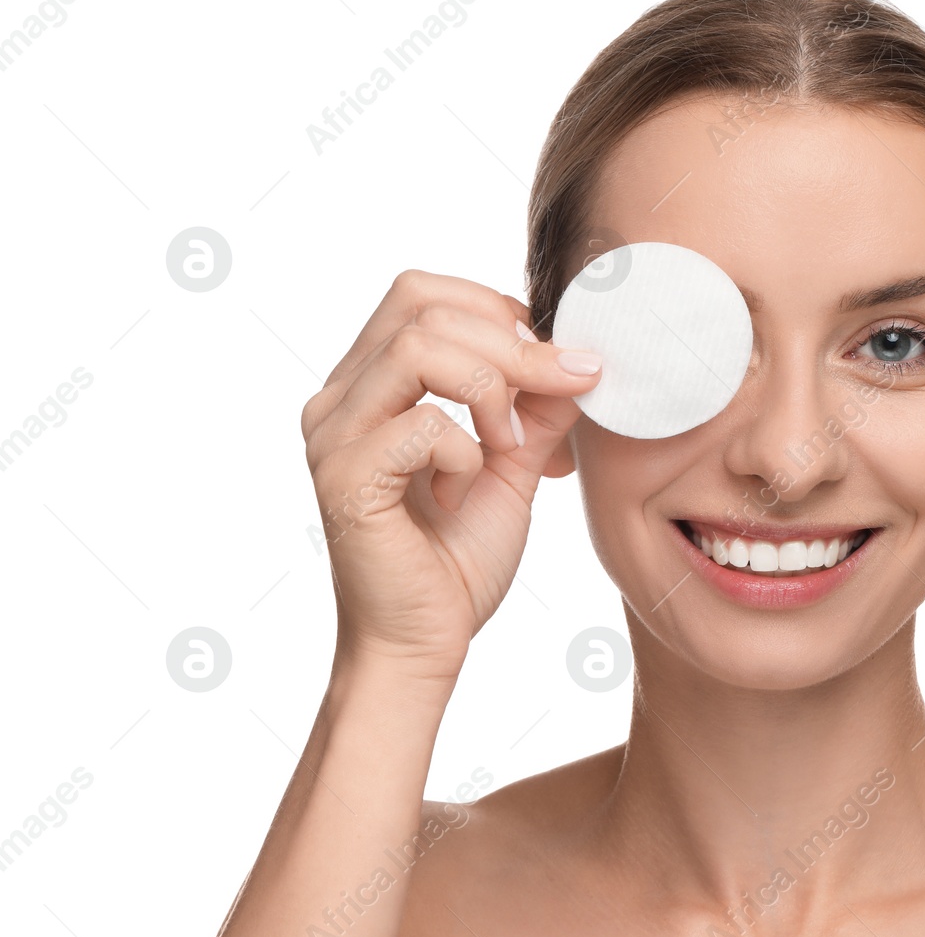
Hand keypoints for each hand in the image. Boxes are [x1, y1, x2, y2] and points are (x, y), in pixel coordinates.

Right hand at [299, 269, 599, 684]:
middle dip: (511, 344)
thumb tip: (579, 355)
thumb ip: (536, 405)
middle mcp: (338, 398)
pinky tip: (465, 493)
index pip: (422, 293)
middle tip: (559, 392)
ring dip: (489, 389)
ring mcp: (333, 435)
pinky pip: (421, 425)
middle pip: (421, 305)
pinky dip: (466, 452)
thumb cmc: (457, 559)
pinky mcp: (343, 479)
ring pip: (417, 347)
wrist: (423, 644)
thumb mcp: (512, 462)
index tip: (555, 364)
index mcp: (369, 383)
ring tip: (509, 447)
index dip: (498, 310)